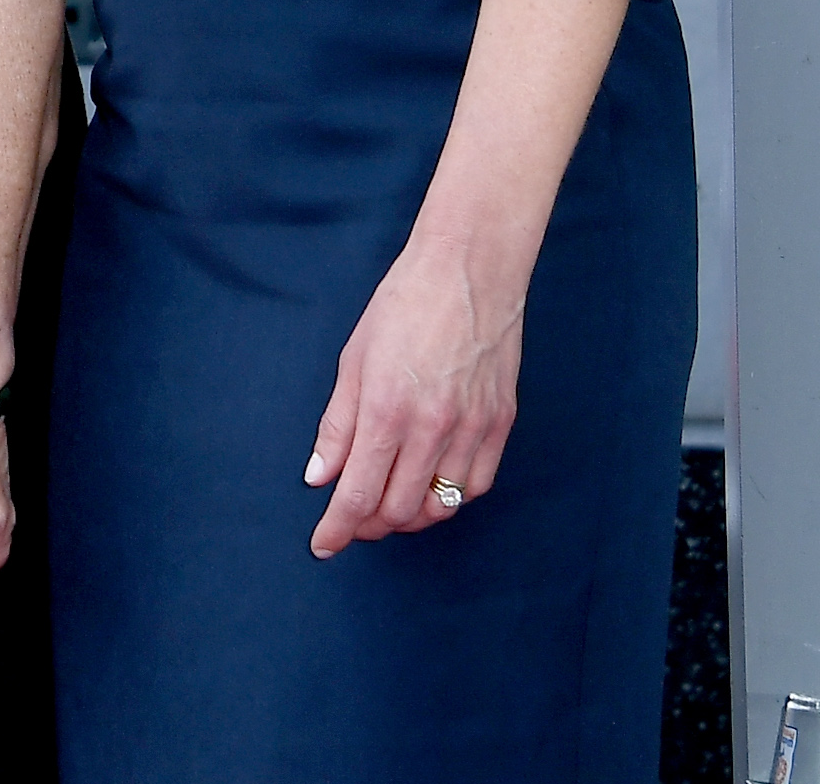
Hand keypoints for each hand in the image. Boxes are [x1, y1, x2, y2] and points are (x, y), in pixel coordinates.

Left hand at [303, 236, 520, 555]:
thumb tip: (319, 476)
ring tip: (387, 505)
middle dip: (370, 525)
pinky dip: (448, 497)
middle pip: (398, 510)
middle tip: (352, 518)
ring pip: (440, 506)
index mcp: (386, 411)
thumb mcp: (353, 361)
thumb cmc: (402, 307)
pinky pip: (475, 486)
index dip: (338, 529)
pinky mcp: (501, 425)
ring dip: (408, 516)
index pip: (358, 494)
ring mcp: (472, 430)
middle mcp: (432, 428)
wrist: (469, 274)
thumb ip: (337, 425)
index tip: (323, 545)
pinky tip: (429, 486)